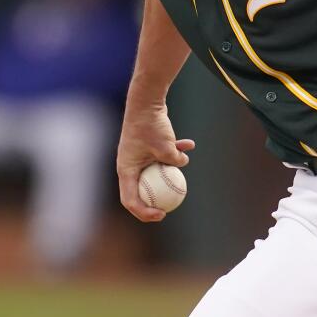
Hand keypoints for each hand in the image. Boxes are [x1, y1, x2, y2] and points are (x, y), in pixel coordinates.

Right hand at [116, 101, 194, 221]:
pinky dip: (174, 152)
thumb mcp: (165, 146)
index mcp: (126, 170)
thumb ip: (174, 160)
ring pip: (155, 171)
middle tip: (173, 205)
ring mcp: (138, 156)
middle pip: (142, 189)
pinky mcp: (147, 146)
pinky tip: (189, 144)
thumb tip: (183, 164)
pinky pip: (161, 155)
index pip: (130, 200)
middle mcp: (129, 165)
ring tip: (183, 162)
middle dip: (157, 199)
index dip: (144, 212)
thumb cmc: (151, 125)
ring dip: (170, 170)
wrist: (145, 102)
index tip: (161, 214)